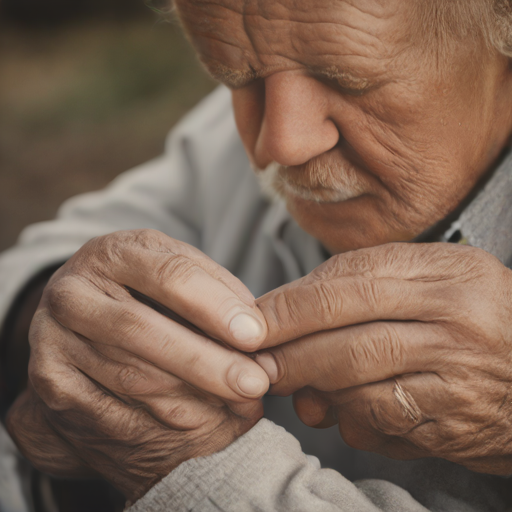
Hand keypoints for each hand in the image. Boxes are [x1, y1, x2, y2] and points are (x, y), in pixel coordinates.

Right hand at [6, 229, 268, 498]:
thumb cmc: (147, 293)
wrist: (83, 322)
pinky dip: (163, 424)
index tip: (254, 336)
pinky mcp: (50, 384)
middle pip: (142, 330)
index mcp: (113, 253)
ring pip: (130, 376)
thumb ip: (217, 291)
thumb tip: (256, 331)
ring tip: (239, 404)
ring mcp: (53, 339)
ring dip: (193, 398)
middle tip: (254, 383)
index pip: (168, 274)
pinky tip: (199, 423)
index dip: (214, 307)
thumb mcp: (179, 274)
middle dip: (206, 362)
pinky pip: (111, 412)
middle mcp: (74, 293)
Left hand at [255, 243, 511, 473]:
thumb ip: (363, 281)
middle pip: (348, 340)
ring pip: (360, 387)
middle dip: (290, 354)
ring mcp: (459, 378)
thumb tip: (291, 315)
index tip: (254, 321)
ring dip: (315, 390)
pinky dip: (349, 421)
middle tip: (258, 362)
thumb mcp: (432, 275)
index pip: (349, 284)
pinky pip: (384, 426)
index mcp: (446, 274)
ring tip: (295, 387)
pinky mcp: (457, 426)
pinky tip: (343, 413)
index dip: (290, 305)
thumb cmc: (474, 314)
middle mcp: (456, 322)